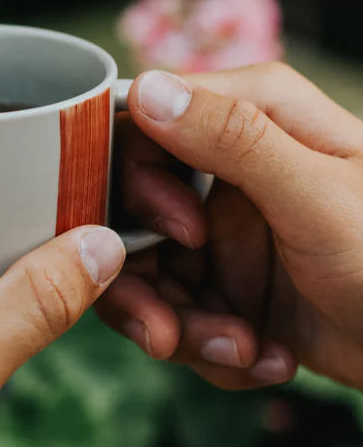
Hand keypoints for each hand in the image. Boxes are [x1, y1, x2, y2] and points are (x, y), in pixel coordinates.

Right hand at [98, 63, 362, 390]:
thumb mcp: (317, 195)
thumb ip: (232, 137)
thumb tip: (147, 89)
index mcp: (251, 117)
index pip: (143, 129)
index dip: (141, 186)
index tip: (183, 237)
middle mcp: (225, 168)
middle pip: (130, 210)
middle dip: (144, 279)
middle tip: (168, 330)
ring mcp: (220, 228)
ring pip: (147, 272)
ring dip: (181, 326)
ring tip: (240, 351)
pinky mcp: (225, 281)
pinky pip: (178, 312)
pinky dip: (210, 346)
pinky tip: (267, 357)